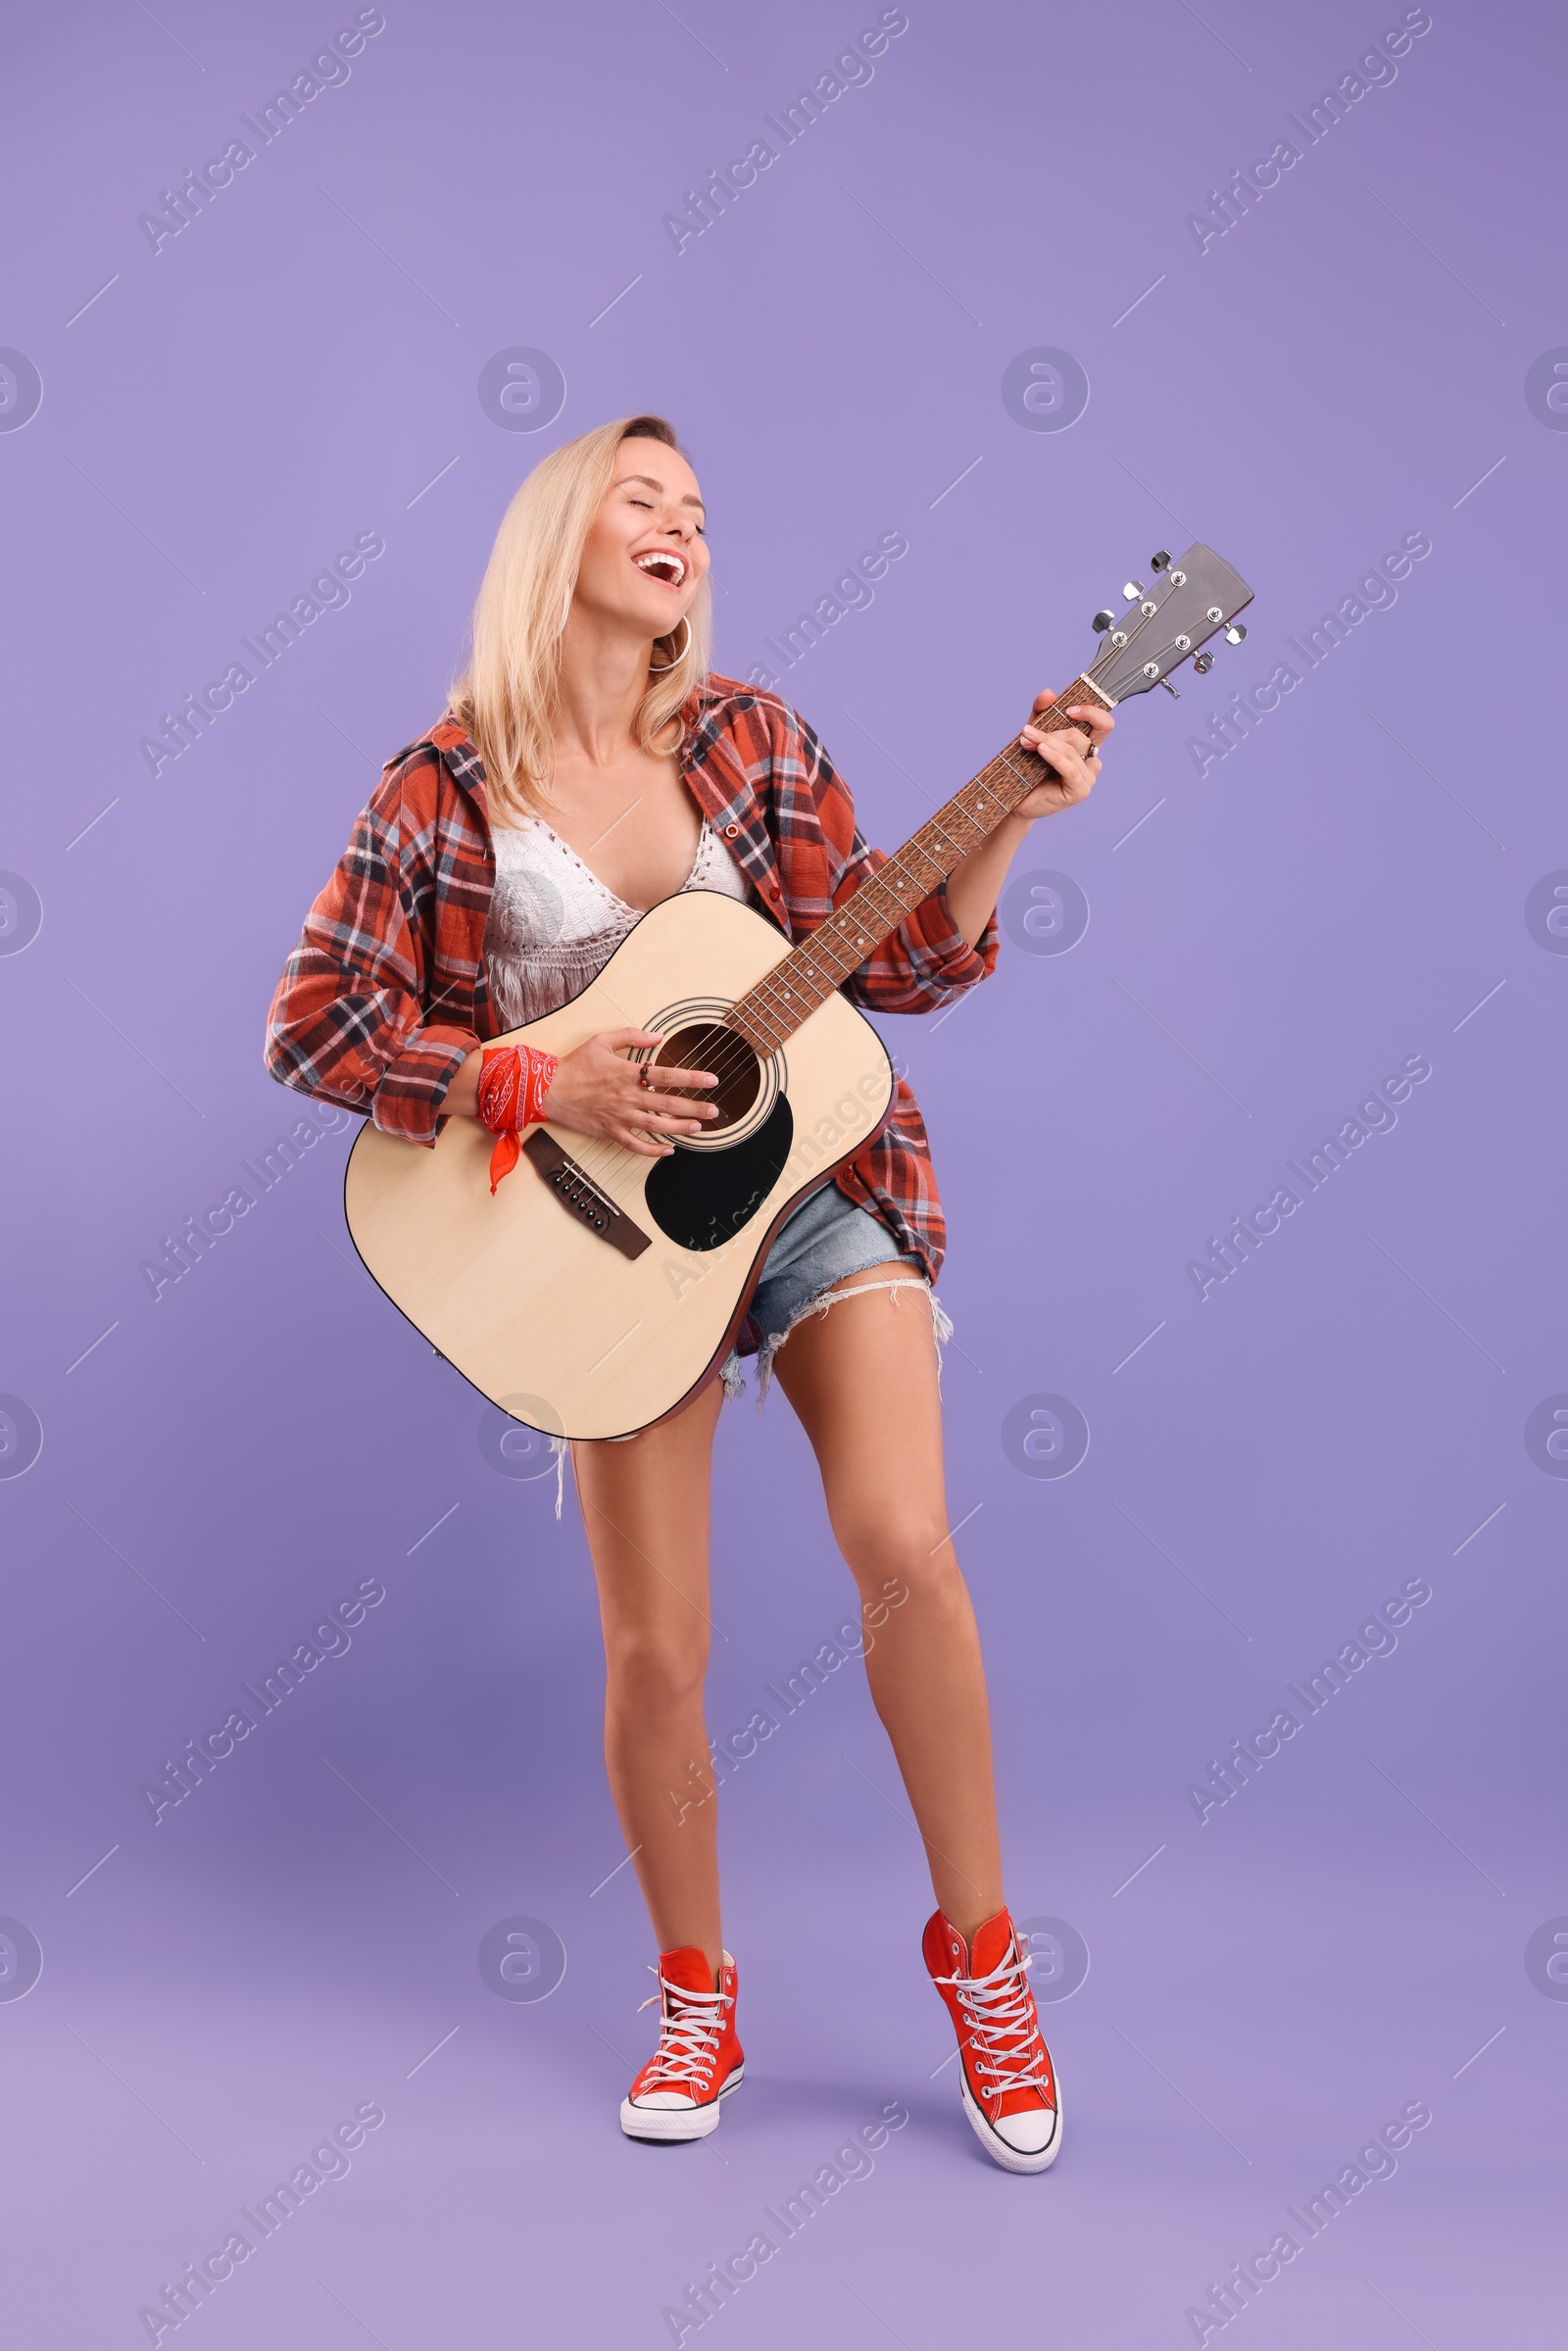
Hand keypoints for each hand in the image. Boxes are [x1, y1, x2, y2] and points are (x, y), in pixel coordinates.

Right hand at [541, 1027, 719, 1157]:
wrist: (548, 1089)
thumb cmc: (574, 1064)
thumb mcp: (602, 1040)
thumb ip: (632, 1036)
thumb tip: (657, 1036)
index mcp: (627, 1073)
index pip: (667, 1075)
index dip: (692, 1077)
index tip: (712, 1080)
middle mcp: (628, 1097)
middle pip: (669, 1104)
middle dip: (695, 1108)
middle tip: (714, 1111)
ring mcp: (620, 1117)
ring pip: (657, 1126)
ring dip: (681, 1128)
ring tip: (698, 1128)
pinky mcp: (610, 1132)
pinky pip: (636, 1145)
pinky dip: (653, 1151)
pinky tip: (668, 1150)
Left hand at [1011, 689, 1113, 818]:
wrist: (1017, 799)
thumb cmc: (1028, 768)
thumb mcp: (1034, 734)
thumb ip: (1041, 713)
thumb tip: (1048, 694)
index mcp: (1087, 745)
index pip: (1104, 724)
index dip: (1092, 713)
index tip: (1069, 710)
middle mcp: (1092, 760)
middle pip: (1080, 736)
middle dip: (1052, 731)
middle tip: (1027, 731)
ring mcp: (1088, 777)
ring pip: (1071, 750)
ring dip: (1046, 742)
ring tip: (1025, 741)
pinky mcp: (1079, 791)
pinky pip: (1069, 768)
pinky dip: (1054, 757)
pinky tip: (1040, 749)